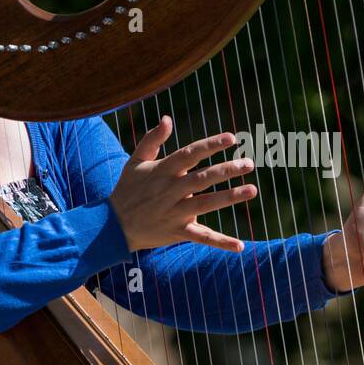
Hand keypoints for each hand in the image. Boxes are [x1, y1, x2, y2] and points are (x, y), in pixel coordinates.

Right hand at [108, 115, 257, 252]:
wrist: (112, 226)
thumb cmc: (127, 189)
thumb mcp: (135, 161)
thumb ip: (152, 139)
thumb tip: (167, 118)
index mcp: (163, 170)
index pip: (190, 154)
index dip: (210, 145)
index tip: (231, 137)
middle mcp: (170, 190)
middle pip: (202, 178)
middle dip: (226, 170)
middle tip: (249, 163)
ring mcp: (174, 212)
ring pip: (205, 204)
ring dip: (229, 197)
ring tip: (251, 190)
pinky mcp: (177, 232)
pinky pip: (202, 237)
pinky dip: (221, 243)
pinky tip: (240, 246)